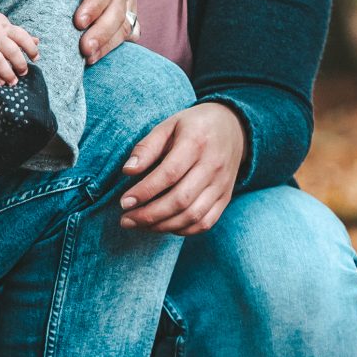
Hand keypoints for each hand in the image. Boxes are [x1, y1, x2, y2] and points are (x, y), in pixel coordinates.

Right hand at [0, 11, 37, 85]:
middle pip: (12, 52)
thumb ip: (19, 34)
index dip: (31, 49)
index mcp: (4, 28)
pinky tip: (0, 82)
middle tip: (23, 72)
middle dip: (20, 65)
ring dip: (8, 74)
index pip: (22, 38)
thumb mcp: (3, 23)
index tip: (35, 58)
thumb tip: (36, 42)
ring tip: (13, 82)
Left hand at [57, 0, 133, 65]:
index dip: (94, 5)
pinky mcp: (129, 11)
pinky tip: (106, 54)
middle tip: (84, 50)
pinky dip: (119, 44)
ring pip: (125, 22)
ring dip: (108, 43)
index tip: (78, 23)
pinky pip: (130, 29)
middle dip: (102, 32)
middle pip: (117, 9)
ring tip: (90, 58)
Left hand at [119, 102, 245, 234]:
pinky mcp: (225, 197)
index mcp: (196, 142)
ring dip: (162, 225)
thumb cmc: (193, 126)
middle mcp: (212, 165)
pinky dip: (182, 230)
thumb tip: (128, 171)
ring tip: (139, 224)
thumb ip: (147, 147)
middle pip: (181, 199)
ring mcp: (222, 184)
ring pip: (193, 215)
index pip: (169, 173)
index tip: (124, 202)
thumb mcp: (168, 125)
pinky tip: (163, 225)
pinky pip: (205, 222)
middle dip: (149, 215)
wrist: (233, 128)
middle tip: (126, 220)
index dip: (145, 191)